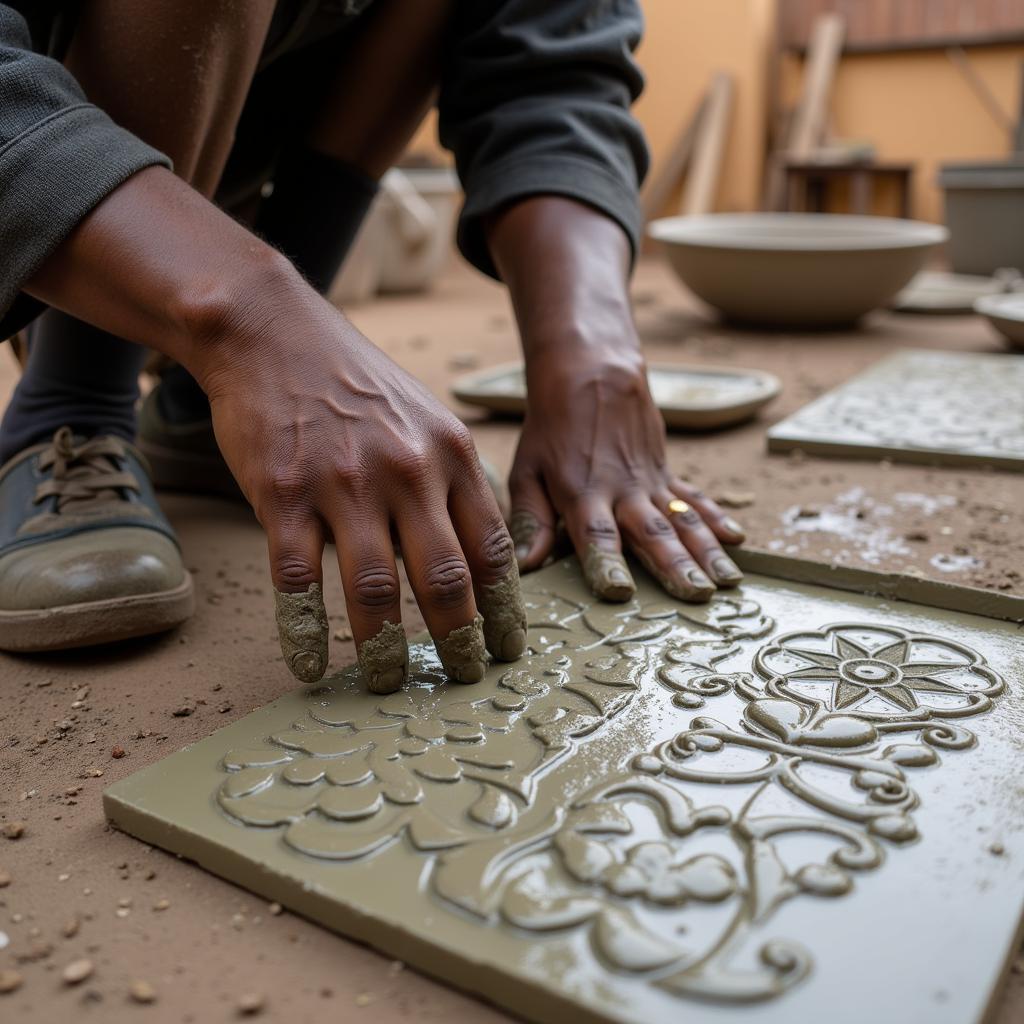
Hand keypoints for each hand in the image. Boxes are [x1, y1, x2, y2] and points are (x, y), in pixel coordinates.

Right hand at [23, 167, 525, 687]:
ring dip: (386, 649)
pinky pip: (299, 580)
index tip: (508, 648)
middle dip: (460, 640)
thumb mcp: (427, 418)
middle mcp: (408, 473)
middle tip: (464, 676)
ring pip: (376, 589)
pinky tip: (308, 661)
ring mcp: (345, 485)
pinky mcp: (285, 494)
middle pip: (447, 578)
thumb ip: (455, 481)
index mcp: (452, 456)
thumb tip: (481, 552)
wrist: (273, 332)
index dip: (505, 608)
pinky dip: (304, 629)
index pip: (493, 547)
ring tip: (389, 683)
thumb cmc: (357, 384)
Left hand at [508, 335, 744, 602]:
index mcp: (582, 494)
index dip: (606, 564)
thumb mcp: (528, 471)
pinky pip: (694, 496)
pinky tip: (737, 540)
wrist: (591, 373)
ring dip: (706, 551)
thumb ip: (531, 521)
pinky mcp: (665, 472)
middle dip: (674, 566)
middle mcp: (621, 491)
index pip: (596, 536)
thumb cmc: (551, 428)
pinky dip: (717, 518)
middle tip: (698, 596)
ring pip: (683, 519)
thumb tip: (524, 565)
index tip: (619, 592)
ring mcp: (649, 481)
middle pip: (651, 532)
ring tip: (728, 581)